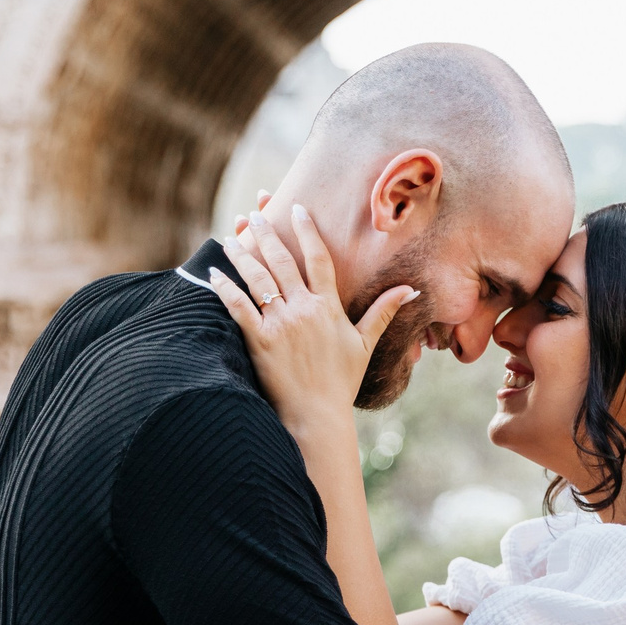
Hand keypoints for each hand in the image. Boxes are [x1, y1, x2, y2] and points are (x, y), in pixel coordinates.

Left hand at [209, 204, 414, 438]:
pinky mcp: (259, 340)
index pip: (318, 259)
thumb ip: (383, 312)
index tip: (297, 209)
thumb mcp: (365, 343)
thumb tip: (410, 289)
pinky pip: (238, 307)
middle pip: (282, 262)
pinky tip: (214, 271)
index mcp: (327, 306)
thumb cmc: (341, 381)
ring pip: (258, 279)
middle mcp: (303, 309)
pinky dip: (225, 288)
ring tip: (232, 236)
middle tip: (256, 213)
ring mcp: (280, 324)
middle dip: (268, 234)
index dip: (307, 231)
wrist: (316, 414)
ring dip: (244, 254)